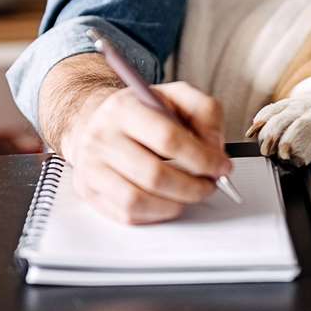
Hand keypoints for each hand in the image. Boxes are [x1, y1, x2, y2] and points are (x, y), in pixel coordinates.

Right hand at [59, 79, 230, 224]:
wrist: (95, 121)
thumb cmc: (140, 112)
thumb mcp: (175, 96)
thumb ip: (204, 111)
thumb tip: (215, 148)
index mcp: (124, 108)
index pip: (167, 138)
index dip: (202, 158)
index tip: (221, 166)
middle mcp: (102, 137)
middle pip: (153, 175)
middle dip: (192, 187)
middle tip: (209, 186)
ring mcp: (91, 167)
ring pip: (137, 200)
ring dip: (175, 204)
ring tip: (190, 194)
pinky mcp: (89, 191)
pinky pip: (126, 214)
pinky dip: (155, 214)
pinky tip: (168, 201)